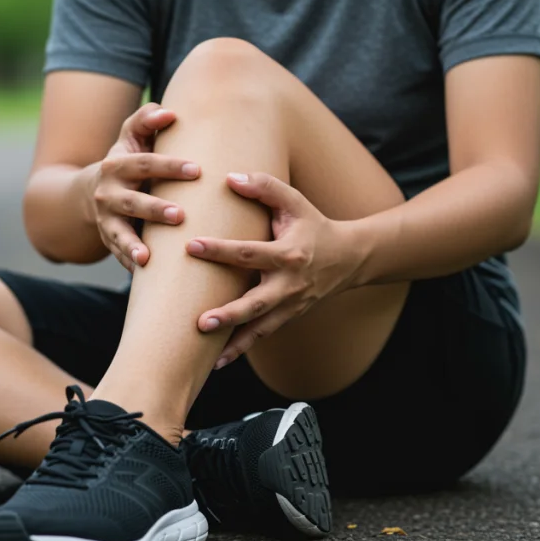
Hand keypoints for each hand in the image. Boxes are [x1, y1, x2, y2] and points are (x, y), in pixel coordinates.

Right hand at [87, 103, 200, 270]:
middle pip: (132, 201)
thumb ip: (147, 120)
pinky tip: (144, 275)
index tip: (197, 170)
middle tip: (180, 215)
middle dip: (154, 209)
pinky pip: (118, 254)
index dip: (169, 165)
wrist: (92, 193)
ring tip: (148, 257)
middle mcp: (107, 193)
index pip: (144, 163)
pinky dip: (129, 263)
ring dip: (133, 244)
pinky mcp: (108, 240)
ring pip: (119, 233)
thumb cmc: (128, 161)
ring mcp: (105, 219)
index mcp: (117, 164)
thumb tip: (169, 112)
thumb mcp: (132, 137)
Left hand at [186, 172, 361, 368]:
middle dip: (229, 314)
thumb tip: (230, 178)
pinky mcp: (288, 318)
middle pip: (256, 303)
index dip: (220, 250)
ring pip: (259, 328)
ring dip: (234, 342)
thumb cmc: (313, 226)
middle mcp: (290, 285)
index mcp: (289, 254)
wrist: (348, 259)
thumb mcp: (295, 202)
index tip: (191, 245)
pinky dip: (241, 349)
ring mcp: (290, 306)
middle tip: (200, 321)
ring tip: (207, 356)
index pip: (249, 253)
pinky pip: (262, 336)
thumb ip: (265, 186)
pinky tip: (217, 363)